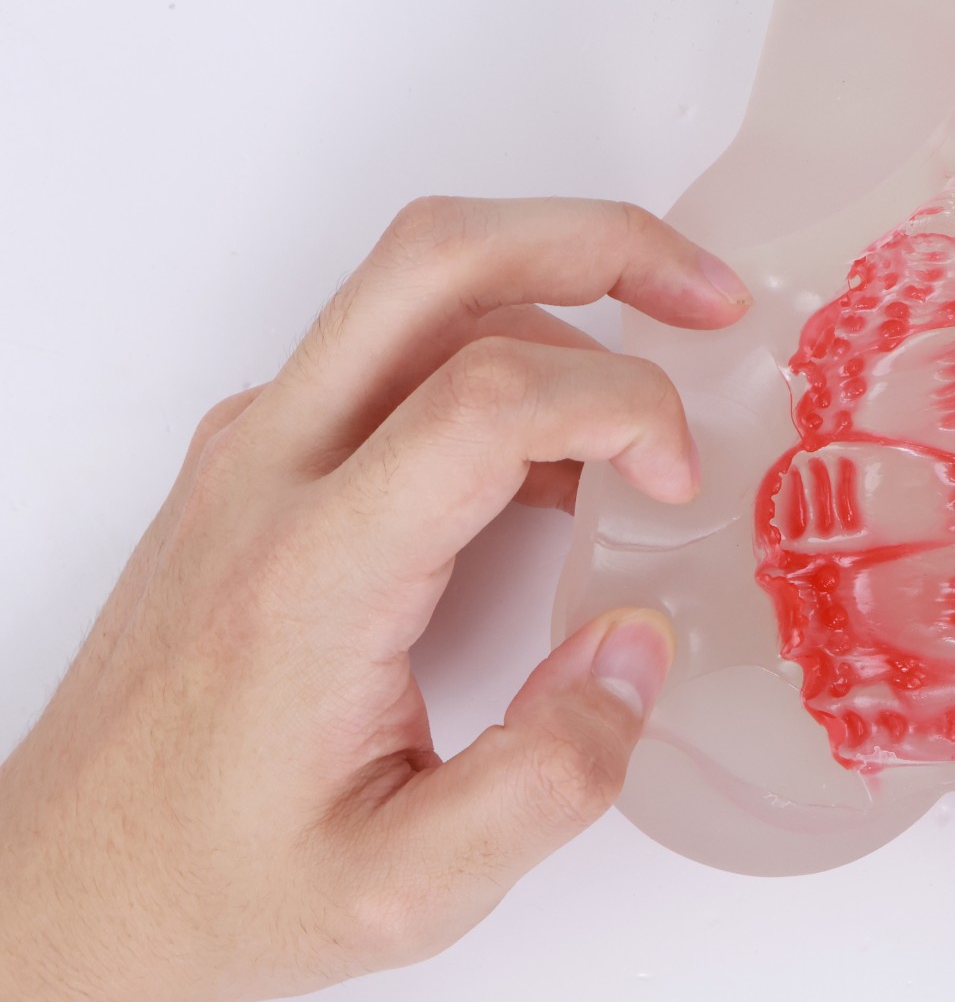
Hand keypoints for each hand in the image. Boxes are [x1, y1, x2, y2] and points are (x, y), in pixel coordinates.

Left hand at [0, 198, 750, 1001]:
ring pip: (414, 287)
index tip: (677, 483)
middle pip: (435, 261)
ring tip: (654, 399)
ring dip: (556, 294)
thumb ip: (550, 781)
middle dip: (598, 243)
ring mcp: (253, 452)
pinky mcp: (256, 461)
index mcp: (310, 574)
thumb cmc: (218, 881)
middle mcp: (266, 474)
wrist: (69, 887)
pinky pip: (392, 351)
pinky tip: (565, 463)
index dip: (622, 410)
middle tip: (708, 295)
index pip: (485, 398)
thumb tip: (636, 645)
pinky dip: (503, 356)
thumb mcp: (406, 890)